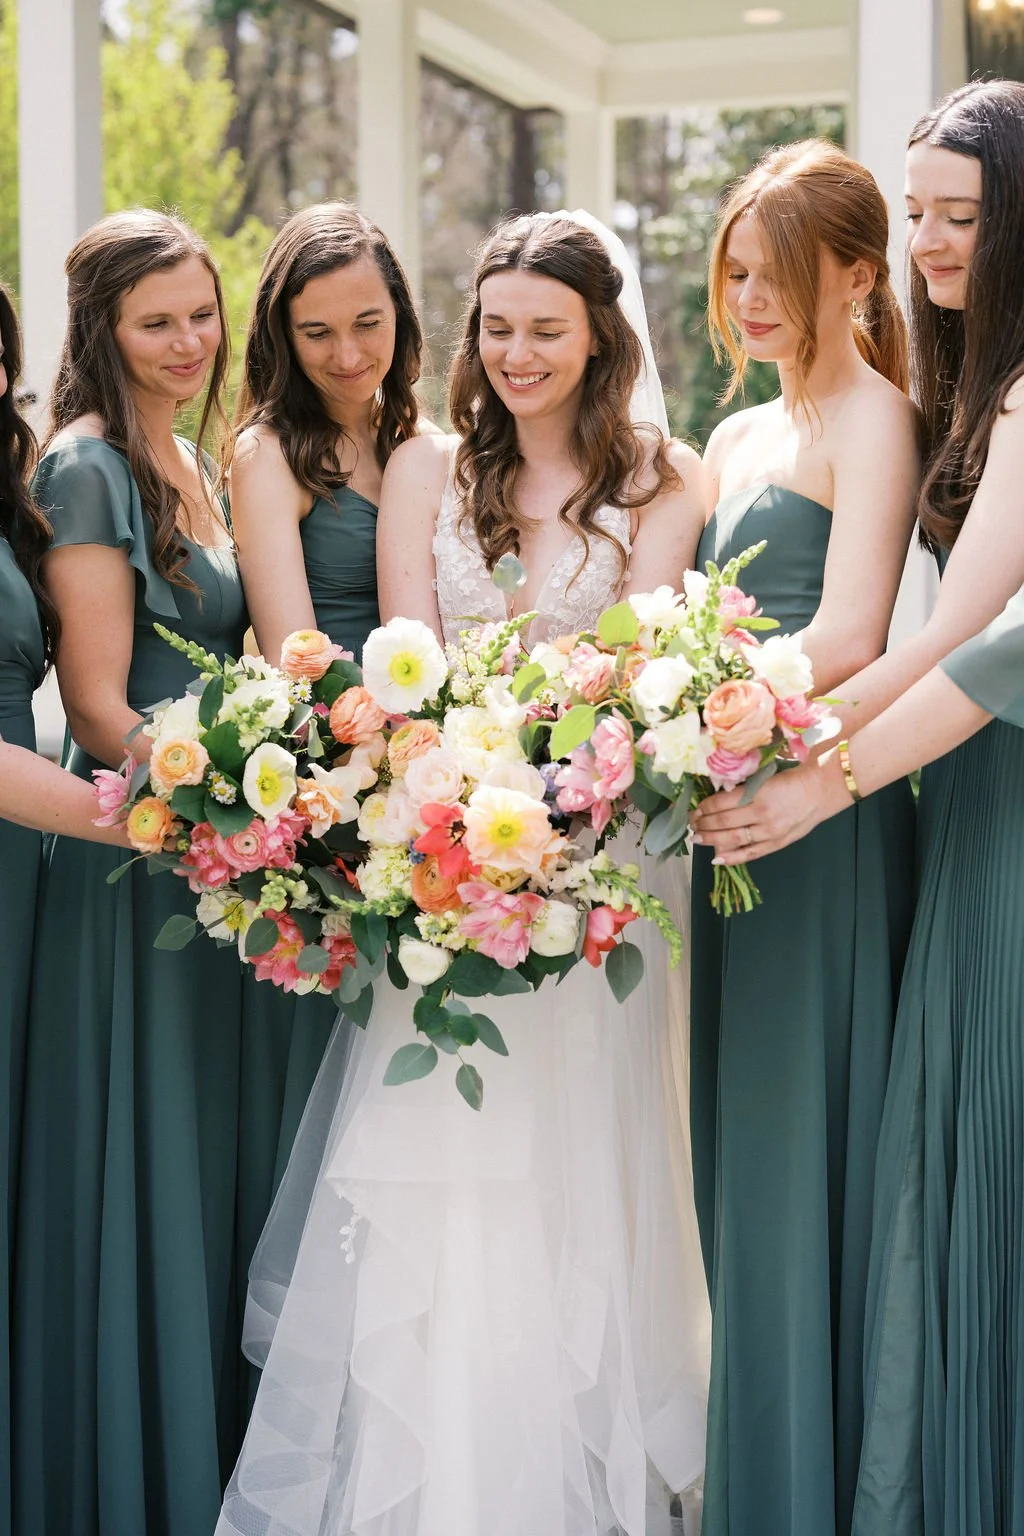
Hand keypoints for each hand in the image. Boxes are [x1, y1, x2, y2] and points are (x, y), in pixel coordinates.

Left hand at [690, 752, 852, 862]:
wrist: (822, 789)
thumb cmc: (793, 777)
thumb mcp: (766, 775)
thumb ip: (744, 785)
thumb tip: (717, 792)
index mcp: (759, 793)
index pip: (723, 804)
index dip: (705, 807)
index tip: (695, 807)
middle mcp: (763, 814)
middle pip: (724, 823)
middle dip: (704, 824)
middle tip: (691, 823)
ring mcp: (770, 832)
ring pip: (734, 839)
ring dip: (712, 840)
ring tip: (697, 838)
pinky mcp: (778, 843)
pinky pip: (751, 853)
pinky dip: (733, 858)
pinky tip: (717, 859)